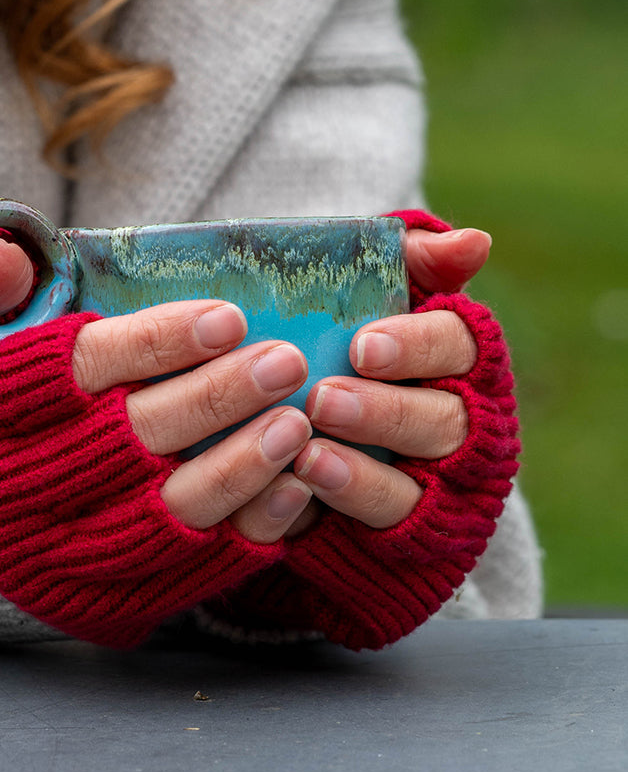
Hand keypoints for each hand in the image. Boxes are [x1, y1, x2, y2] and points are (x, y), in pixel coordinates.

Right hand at [0, 239, 313, 543]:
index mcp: (0, 409)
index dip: (159, 343)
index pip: (87, 368)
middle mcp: (36, 482)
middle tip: (285, 362)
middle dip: (217, 398)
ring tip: (295, 422)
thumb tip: (2, 257)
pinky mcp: (113, 586)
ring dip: (242, 467)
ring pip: (172, 508)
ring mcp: (76, 542)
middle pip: (138, 437)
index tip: (228, 319)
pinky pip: (192, 564)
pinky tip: (293, 490)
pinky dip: (247, 528)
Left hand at [292, 227, 491, 530]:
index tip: (363, 346)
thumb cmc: (346, 344)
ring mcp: (432, 482)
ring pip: (413, 486)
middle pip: (444, 422)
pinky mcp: (399, 528)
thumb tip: (474, 242)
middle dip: (385, 412)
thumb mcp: (374, 295)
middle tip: (323, 400)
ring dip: (361, 474)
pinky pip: (379, 529)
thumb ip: (416, 263)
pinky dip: (340, 511)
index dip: (418, 346)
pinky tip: (298, 491)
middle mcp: (457, 422)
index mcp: (455, 359)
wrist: (311, 423)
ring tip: (308, 456)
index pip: (460, 346)